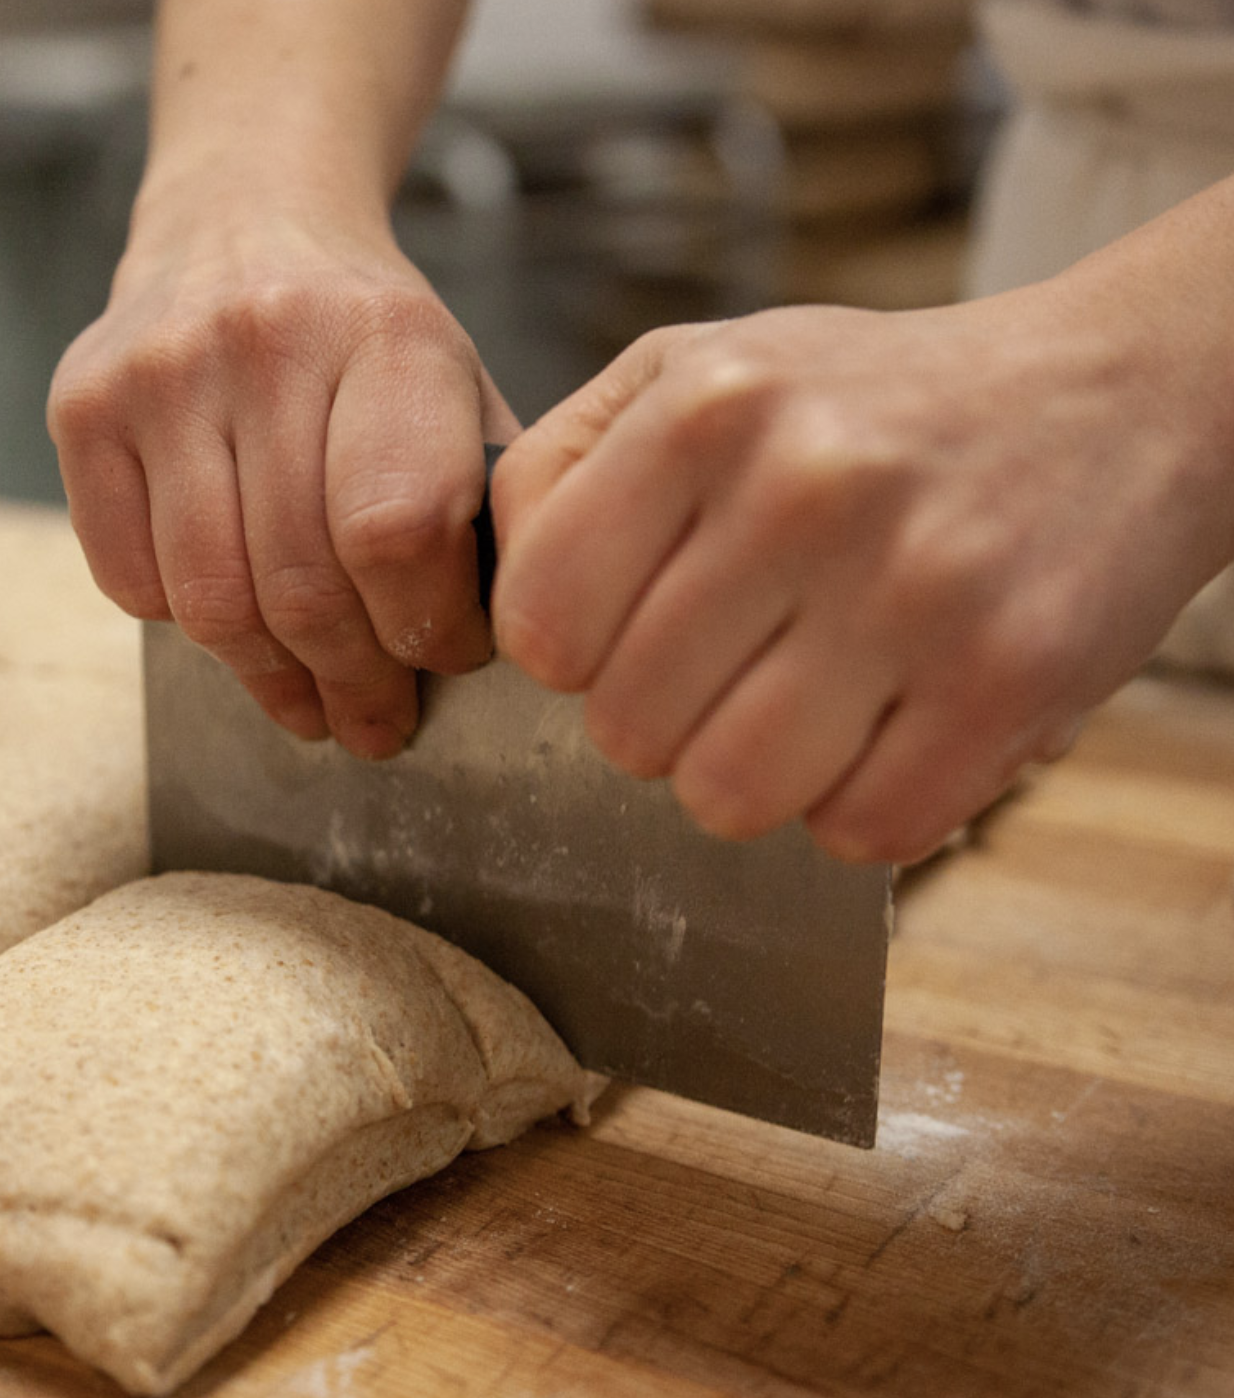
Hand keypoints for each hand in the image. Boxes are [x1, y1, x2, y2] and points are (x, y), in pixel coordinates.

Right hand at [49, 204, 517, 758]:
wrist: (244, 220)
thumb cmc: (367, 336)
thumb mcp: (458, 384)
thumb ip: (486, 502)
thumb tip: (494, 641)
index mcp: (388, 336)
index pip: (398, 533)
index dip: (428, 628)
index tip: (450, 657)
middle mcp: (264, 342)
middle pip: (302, 587)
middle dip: (352, 683)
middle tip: (377, 723)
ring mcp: (159, 373)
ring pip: (212, 601)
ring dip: (272, 681)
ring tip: (313, 708)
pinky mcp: (83, 406)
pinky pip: (130, 581)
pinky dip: (188, 629)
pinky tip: (236, 626)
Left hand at [490, 286, 1233, 862]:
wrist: (1109, 397)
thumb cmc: (866, 403)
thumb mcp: (695, 372)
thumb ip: (563, 470)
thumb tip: (490, 605)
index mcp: (707, 406)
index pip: (539, 621)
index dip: (567, 655)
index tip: (620, 634)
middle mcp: (806, 487)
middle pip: (627, 726)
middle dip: (659, 720)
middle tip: (725, 669)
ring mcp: (915, 587)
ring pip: (729, 795)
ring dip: (747, 776)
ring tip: (796, 705)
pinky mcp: (1009, 679)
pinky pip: (862, 832)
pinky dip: (858, 803)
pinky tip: (883, 726)